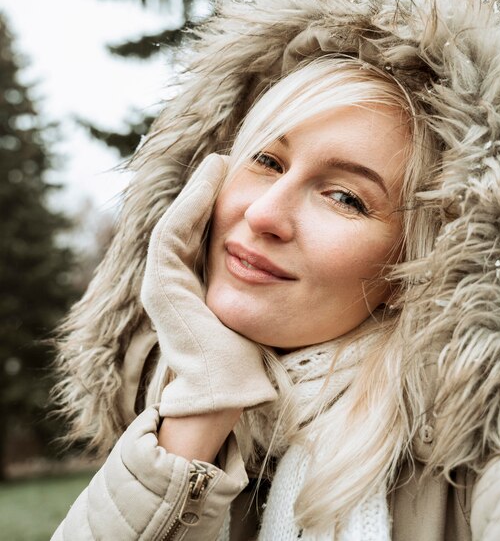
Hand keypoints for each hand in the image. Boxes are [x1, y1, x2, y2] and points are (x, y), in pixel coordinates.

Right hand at [141, 154, 276, 416]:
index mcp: (194, 283)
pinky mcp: (162, 285)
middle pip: (188, 222)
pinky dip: (190, 204)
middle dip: (206, 190)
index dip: (217, 202)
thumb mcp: (257, 304)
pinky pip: (175, 232)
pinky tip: (211, 180)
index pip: (202, 231)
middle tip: (228, 161)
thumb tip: (288, 255)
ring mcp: (163, 281)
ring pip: (178, 221)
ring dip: (197, 189)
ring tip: (219, 162)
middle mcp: (174, 279)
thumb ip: (261, 279)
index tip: (241, 176)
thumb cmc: (250, 352)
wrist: (230, 388)